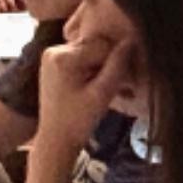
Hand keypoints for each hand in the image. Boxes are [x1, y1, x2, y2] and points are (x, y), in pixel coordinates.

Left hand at [33, 18, 127, 157]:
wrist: (55, 140)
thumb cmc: (79, 122)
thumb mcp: (102, 94)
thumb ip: (117, 66)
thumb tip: (131, 41)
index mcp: (62, 56)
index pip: (102, 46)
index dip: (117, 62)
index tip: (126, 83)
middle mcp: (54, 50)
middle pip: (94, 47)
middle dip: (109, 64)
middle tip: (122, 87)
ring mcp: (51, 56)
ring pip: (89, 53)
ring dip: (102, 68)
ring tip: (110, 90)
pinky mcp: (53, 64)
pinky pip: (80, 59)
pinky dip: (91, 70)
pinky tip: (97, 87)